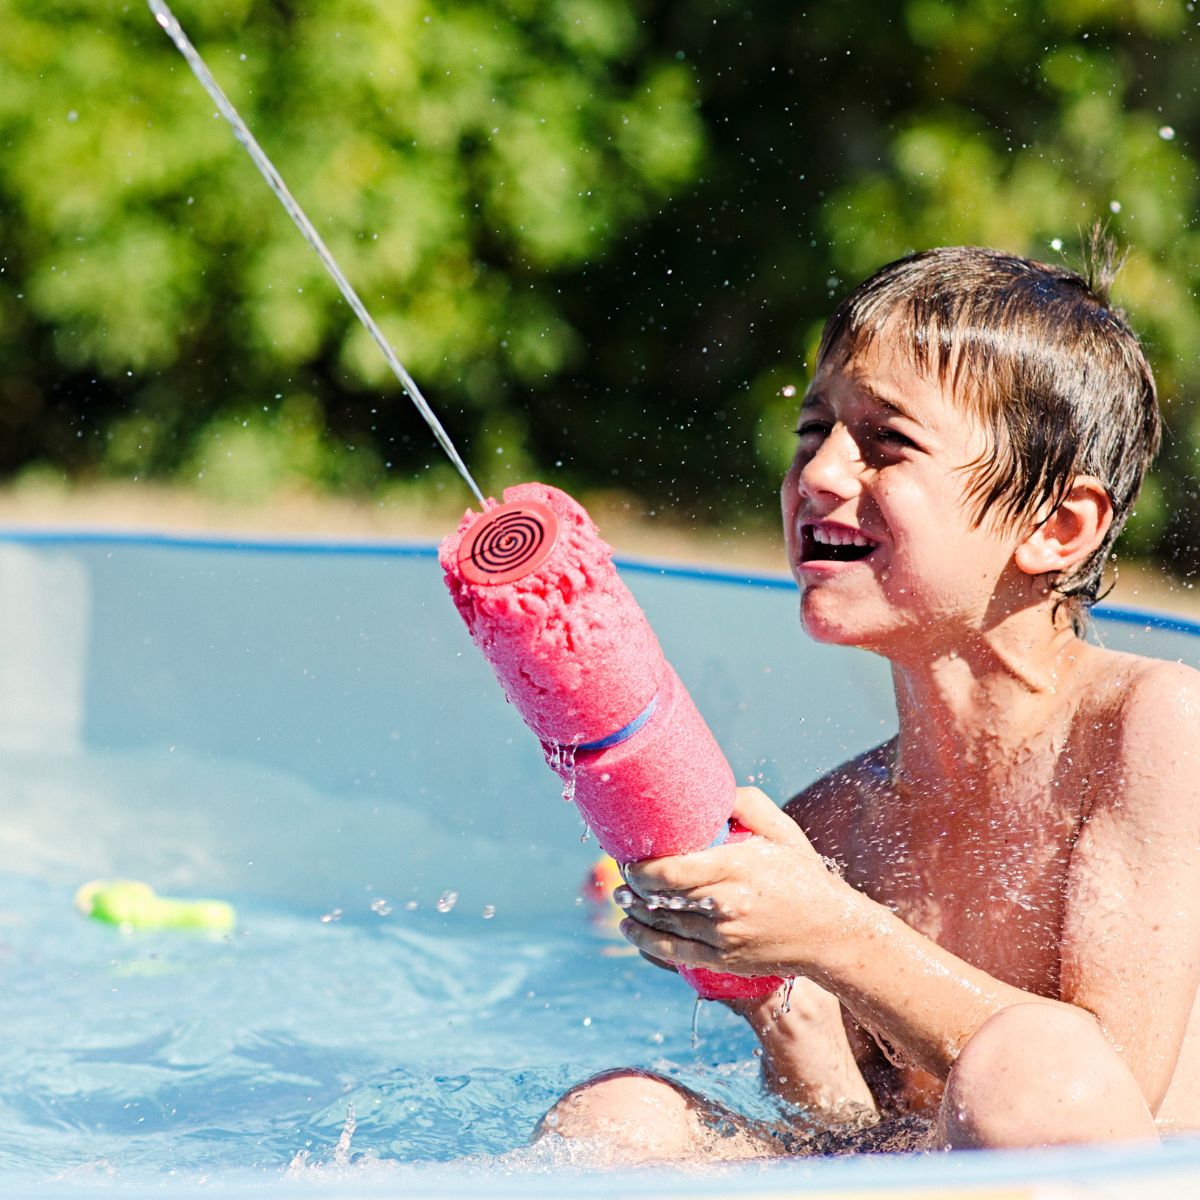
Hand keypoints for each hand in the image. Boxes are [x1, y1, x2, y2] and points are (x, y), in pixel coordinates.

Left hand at [616, 787, 852, 980]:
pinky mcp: (723, 960)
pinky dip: (645, 940)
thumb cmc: (803, 877)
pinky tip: (629, 926)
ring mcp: (724, 937)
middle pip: (663, 896)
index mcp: (738, 868)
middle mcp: (728, 905)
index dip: (642, 866)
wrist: (830, 933)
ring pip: (663, 923)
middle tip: (621, 867)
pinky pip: (674, 953)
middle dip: (633, 883)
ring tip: (621, 893)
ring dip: (634, 908)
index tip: (630, 854)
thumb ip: (749, 805)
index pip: (673, 871)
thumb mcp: (783, 833)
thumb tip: (714, 790)